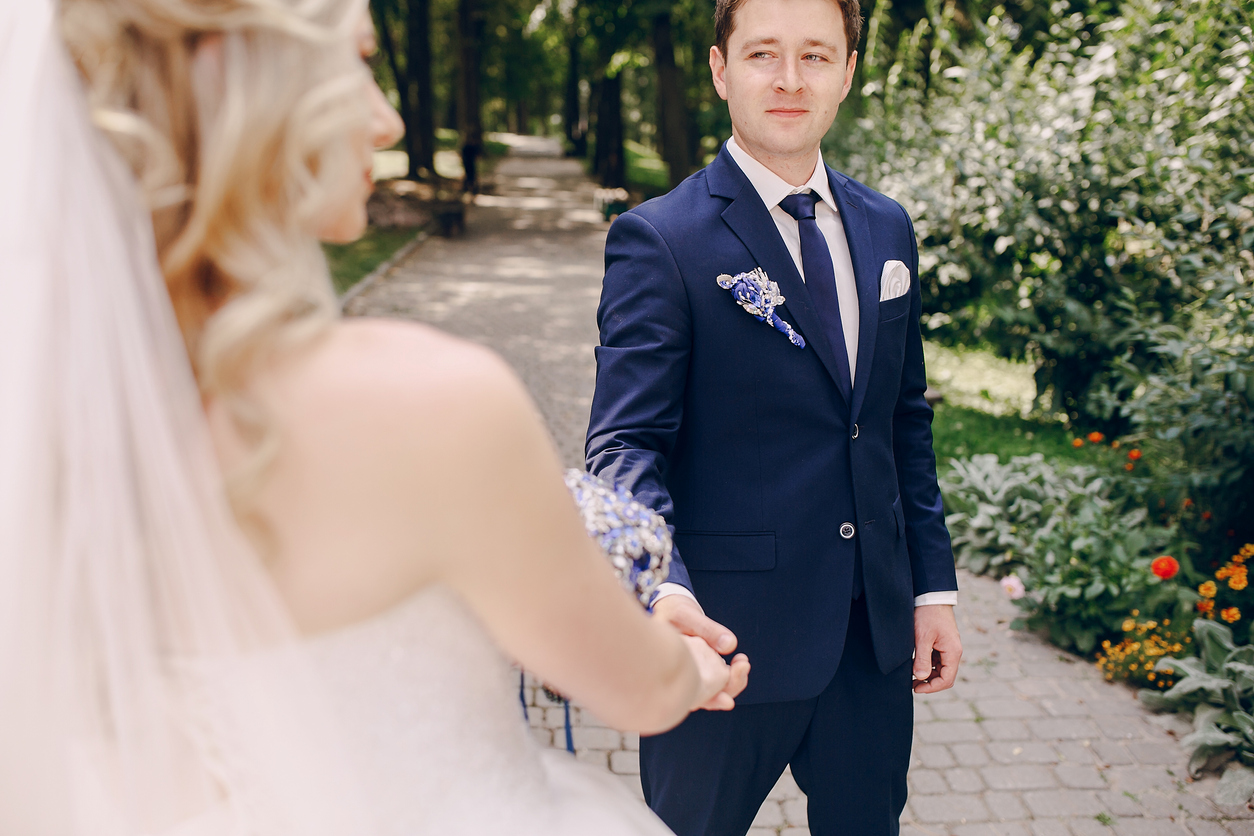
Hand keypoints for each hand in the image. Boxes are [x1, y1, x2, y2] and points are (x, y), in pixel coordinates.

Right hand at [654, 594, 748, 709]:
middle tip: (743, 665)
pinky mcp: (701, 667)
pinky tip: (739, 662)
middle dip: (729, 687)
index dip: (711, 701)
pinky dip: (730, 673)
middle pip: (707, 697)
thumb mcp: (685, 615)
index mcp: (669, 669)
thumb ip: (707, 629)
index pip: (692, 696)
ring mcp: (692, 673)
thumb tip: (729, 645)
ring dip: (733, 680)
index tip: (729, 701)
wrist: (669, 609)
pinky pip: (717, 678)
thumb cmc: (671, 613)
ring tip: (742, 662)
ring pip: (714, 689)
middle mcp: (680, 677)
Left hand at [912, 604, 961, 693]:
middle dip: (929, 683)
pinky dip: (927, 664)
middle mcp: (953, 651)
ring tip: (911, 675)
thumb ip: (922, 659)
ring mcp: (948, 647)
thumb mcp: (922, 637)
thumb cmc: (927, 615)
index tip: (916, 688)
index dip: (932, 688)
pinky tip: (914, 663)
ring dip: (927, 674)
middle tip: (911, 684)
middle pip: (944, 676)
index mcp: (953, 652)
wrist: (930, 596)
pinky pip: (937, 659)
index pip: (947, 680)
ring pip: (940, 669)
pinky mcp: (942, 643)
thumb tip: (920, 678)